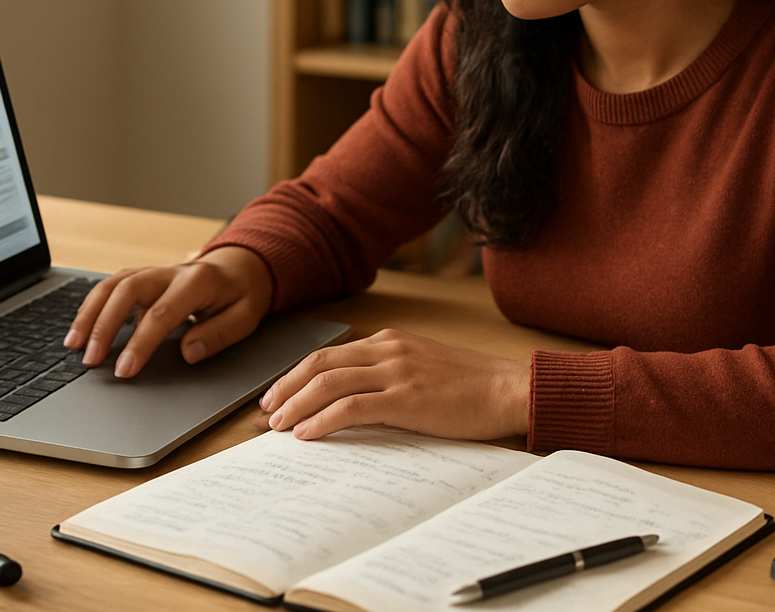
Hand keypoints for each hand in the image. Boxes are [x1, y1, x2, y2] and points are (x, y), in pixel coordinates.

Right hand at [63, 246, 272, 377]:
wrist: (242, 265)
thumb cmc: (242, 294)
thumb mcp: (245, 316)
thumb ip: (218, 334)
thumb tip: (188, 352)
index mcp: (198, 281)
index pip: (162, 313)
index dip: (141, 343)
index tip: (124, 369)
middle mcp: (170, 272)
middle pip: (127, 291)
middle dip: (104, 325)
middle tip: (91, 359)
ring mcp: (154, 272)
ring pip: (113, 284)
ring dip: (90, 313)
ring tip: (73, 344)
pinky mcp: (143, 277)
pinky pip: (112, 287)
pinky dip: (93, 306)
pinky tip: (81, 329)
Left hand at [257, 329, 528, 440]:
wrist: (509, 389)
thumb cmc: (472, 386)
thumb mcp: (423, 367)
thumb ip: (389, 373)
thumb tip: (350, 398)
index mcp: (391, 341)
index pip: (330, 354)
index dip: (297, 374)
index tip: (278, 394)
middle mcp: (389, 350)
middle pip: (320, 363)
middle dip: (286, 387)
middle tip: (266, 410)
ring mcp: (397, 372)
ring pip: (329, 382)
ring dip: (296, 404)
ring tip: (277, 425)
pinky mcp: (406, 398)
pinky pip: (352, 406)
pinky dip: (323, 419)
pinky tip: (307, 434)